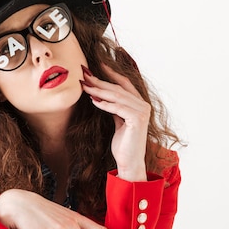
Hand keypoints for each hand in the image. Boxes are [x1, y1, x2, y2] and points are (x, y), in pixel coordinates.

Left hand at [81, 64, 149, 181]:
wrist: (129, 162)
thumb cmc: (123, 144)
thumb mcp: (118, 121)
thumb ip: (116, 108)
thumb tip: (102, 95)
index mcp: (140, 104)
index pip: (124, 84)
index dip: (111, 73)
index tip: (97, 65)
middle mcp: (143, 105)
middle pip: (118, 88)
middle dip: (100, 81)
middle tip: (85, 75)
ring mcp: (142, 112)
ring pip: (117, 96)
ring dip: (99, 90)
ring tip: (85, 86)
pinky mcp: (137, 120)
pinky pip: (117, 108)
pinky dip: (104, 104)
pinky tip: (93, 100)